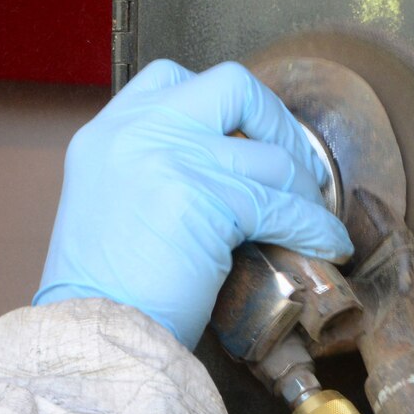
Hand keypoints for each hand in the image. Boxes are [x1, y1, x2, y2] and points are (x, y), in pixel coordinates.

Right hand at [35, 60, 352, 347]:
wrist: (91, 334)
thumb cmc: (102, 292)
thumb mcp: (107, 203)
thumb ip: (147, 169)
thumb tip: (216, 168)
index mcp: (104, 134)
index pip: (169, 78)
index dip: (219, 102)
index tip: (243, 134)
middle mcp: (135, 133)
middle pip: (230, 87)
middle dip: (276, 120)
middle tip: (293, 161)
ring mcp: (171, 158)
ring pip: (270, 155)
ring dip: (303, 190)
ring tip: (312, 218)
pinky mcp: (207, 198)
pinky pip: (282, 205)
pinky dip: (313, 226)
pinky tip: (322, 244)